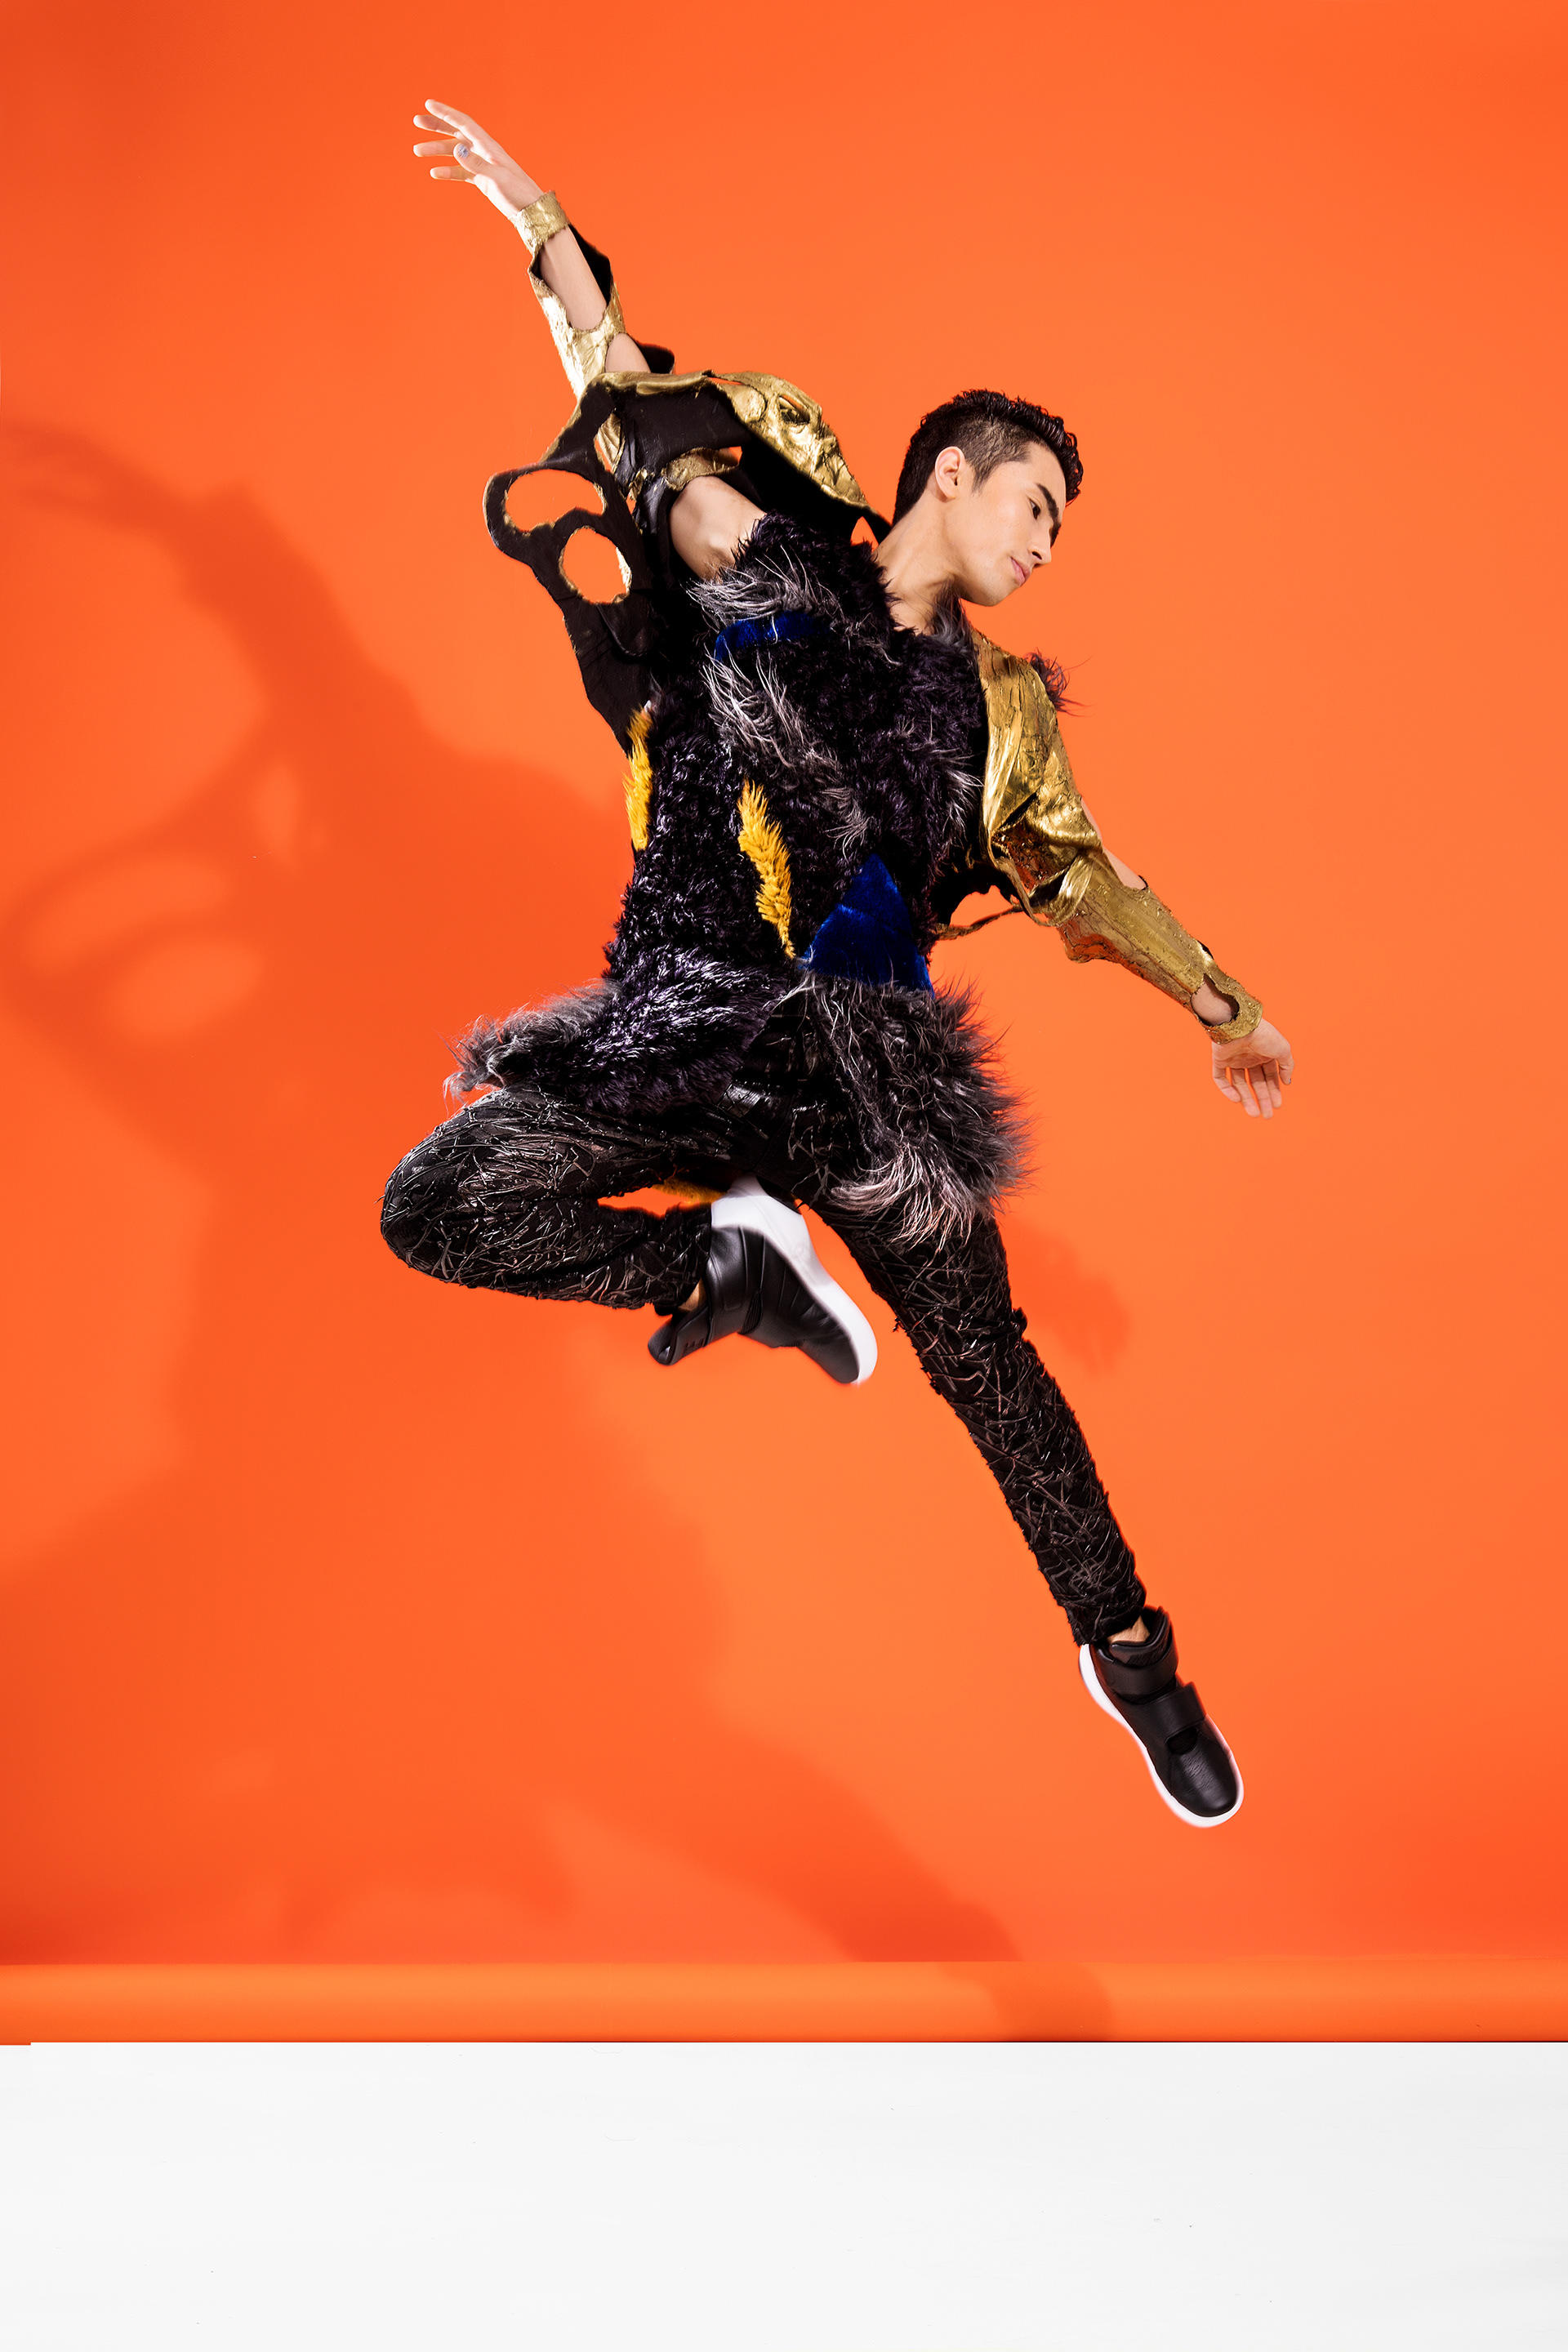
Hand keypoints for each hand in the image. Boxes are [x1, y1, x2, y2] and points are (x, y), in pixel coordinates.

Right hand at [412, 100, 539, 222]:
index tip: (428, 104)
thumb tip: (457, 147)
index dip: (445, 113)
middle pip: (456, 133)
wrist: (530, 210)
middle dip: (437, 126)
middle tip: (417, 121)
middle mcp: (484, 152)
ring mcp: (482, 165)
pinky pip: (461, 172)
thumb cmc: (518, 193)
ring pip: (455, 152)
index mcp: (488, 146)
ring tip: (418, 150)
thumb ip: (475, 163)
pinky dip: (448, 171)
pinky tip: (435, 173)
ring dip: (437, 150)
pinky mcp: (482, 179)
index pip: (463, 123)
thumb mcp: (496, 178)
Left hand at [1211, 1017, 1293, 1119]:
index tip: (1277, 1105)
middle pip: (1256, 1083)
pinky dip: (1227, 1090)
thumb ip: (1287, 1066)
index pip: (1270, 1076)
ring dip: (1247, 1099)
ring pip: (1240, 1084)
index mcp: (1264, 1053)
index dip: (1274, 1091)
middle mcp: (1249, 1057)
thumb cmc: (1263, 1035)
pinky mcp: (1219, 1060)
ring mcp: (1233, 1059)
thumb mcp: (1283, 1050)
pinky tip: (1236, 1100)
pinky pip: (1221, 1078)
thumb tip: (1287, 1082)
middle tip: (1267, 1116)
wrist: (1240, 1025)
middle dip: (1262, 1099)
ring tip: (1254, 1114)